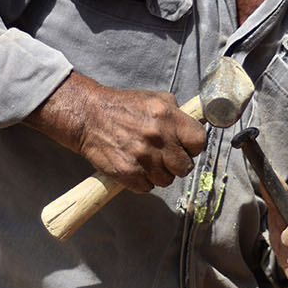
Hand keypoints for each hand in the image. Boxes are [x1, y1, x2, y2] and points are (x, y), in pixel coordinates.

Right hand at [26, 72, 205, 191]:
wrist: (89, 116)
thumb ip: (178, 113)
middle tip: (165, 156)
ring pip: (166, 180)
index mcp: (168, 117)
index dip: (193, 146)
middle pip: (185, 167)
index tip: (185, 146)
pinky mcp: (128, 173)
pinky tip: (135, 167)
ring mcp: (143, 158)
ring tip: (147, 160)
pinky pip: (147, 187)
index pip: (198, 141)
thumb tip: (197, 125)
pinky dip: (143, 181)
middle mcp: (157, 138)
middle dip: (177, 163)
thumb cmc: (123, 107)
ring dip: (159, 174)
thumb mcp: (155, 99)